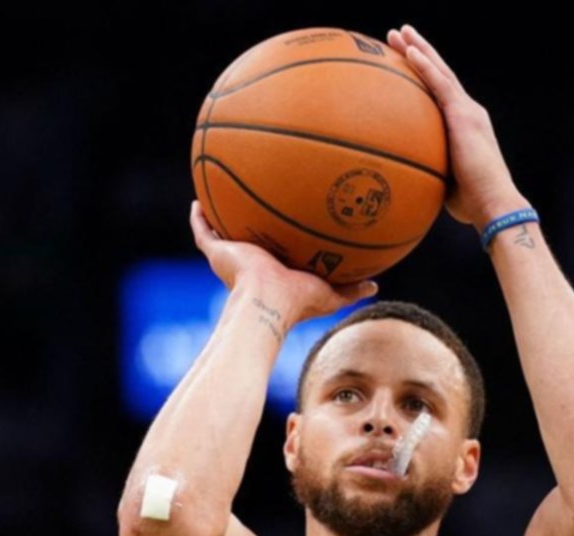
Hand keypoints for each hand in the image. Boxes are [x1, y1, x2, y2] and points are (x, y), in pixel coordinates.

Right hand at [189, 200, 378, 324]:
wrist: (268, 301)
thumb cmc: (297, 302)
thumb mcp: (330, 294)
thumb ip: (350, 289)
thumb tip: (375, 286)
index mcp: (273, 271)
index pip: (274, 252)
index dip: (277, 240)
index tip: (284, 223)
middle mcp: (250, 263)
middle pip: (247, 241)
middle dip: (249, 225)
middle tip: (254, 205)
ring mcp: (231, 257)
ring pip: (221, 234)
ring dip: (220, 217)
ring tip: (220, 196)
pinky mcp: (216, 252)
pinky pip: (202, 231)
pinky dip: (198, 217)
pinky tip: (198, 200)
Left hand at [386, 24, 530, 231]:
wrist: (493, 204)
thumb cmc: (471, 203)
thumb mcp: (443, 181)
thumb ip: (427, 171)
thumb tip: (403, 178)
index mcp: (464, 127)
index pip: (440, 94)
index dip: (424, 75)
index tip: (404, 61)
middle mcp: (468, 113)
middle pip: (439, 75)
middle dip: (419, 52)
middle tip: (399, 35)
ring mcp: (468, 111)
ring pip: (439, 72)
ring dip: (418, 49)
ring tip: (400, 32)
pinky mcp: (464, 115)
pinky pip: (440, 84)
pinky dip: (425, 66)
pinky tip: (409, 51)